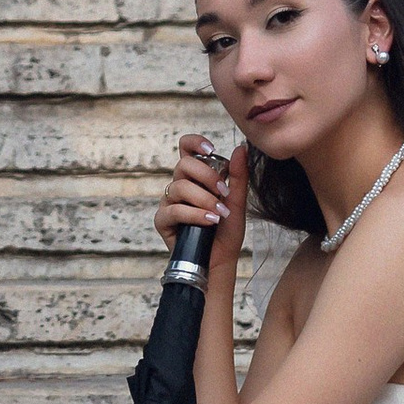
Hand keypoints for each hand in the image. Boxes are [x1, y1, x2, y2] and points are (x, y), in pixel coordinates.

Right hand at [158, 130, 246, 264]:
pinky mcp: (163, 221)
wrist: (220, 260)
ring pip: (179, 187)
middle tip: (223, 191)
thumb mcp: (237, 202)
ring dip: (204, 199)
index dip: (194, 143)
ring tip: (219, 213)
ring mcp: (169, 203)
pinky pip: (174, 210)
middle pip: (183, 164)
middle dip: (207, 176)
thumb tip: (240, 148)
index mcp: (195, 177)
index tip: (210, 149)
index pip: (186, 149)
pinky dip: (194, 214)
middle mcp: (179, 186)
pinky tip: (209, 221)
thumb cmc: (226, 232)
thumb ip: (238, 176)